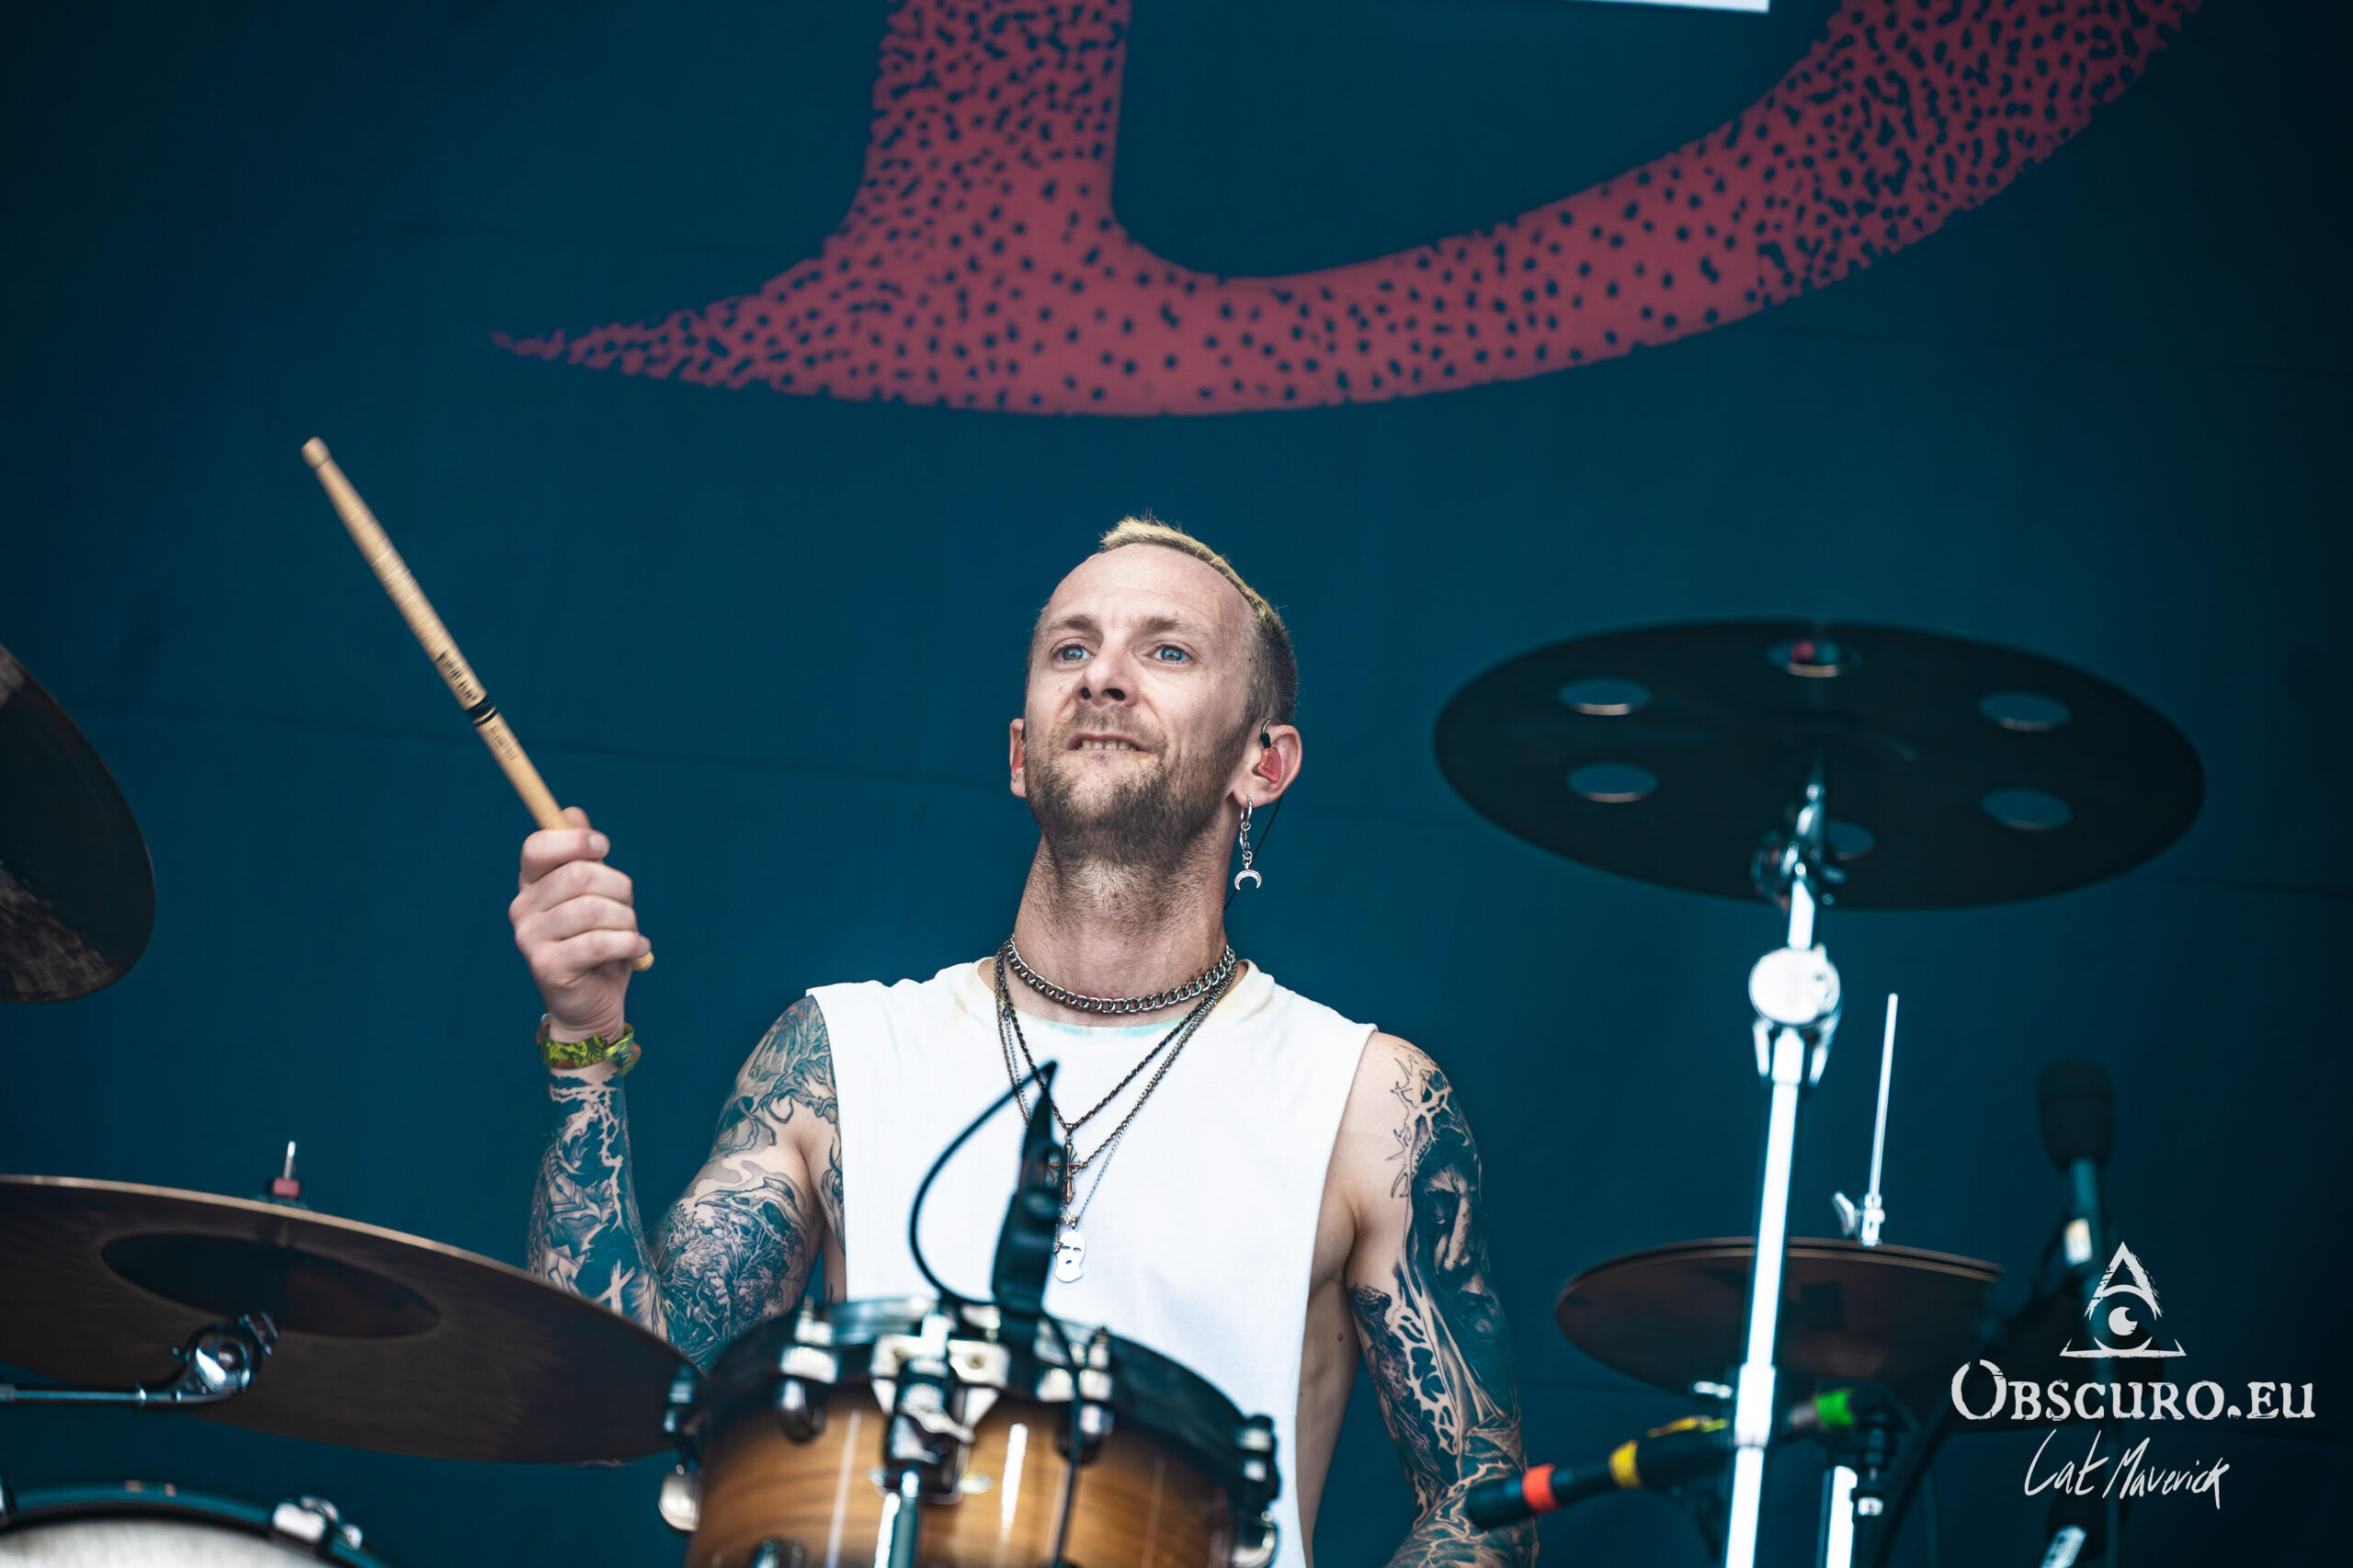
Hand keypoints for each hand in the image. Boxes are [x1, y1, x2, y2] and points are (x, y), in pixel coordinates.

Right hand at [511, 806, 648, 1040]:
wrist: (592, 1005)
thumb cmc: (598, 943)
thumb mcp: (596, 895)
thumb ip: (584, 857)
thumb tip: (573, 813)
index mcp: (532, 884)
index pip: (536, 847)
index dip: (575, 841)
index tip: (603, 847)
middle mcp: (523, 908)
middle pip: (578, 875)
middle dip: (618, 887)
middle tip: (627, 906)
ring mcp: (530, 938)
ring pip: (592, 909)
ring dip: (626, 919)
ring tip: (632, 933)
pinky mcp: (547, 966)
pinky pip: (598, 943)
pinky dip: (628, 943)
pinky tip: (637, 949)